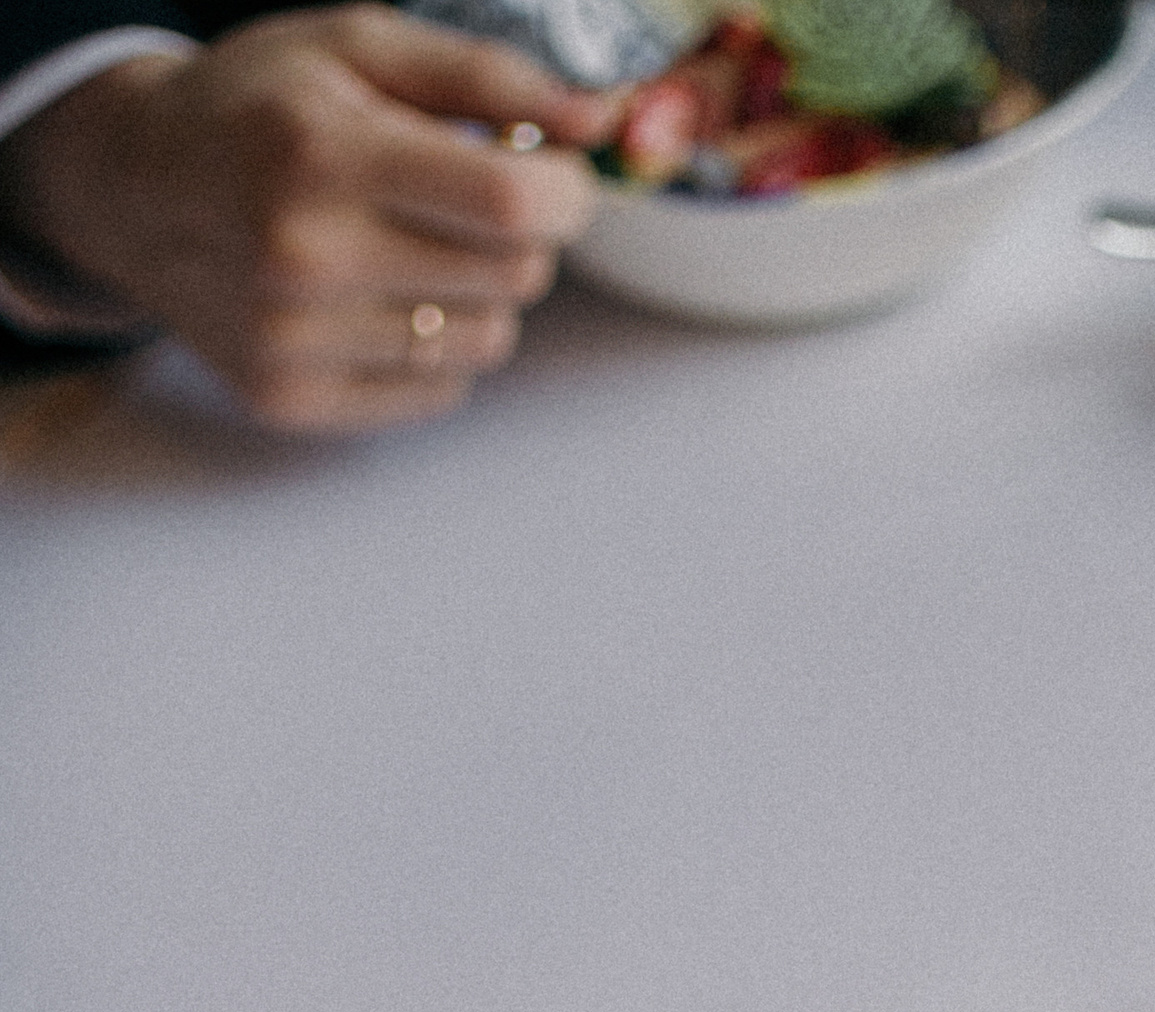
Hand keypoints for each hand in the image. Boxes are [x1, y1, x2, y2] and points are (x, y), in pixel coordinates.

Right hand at [0, 8, 615, 430]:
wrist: (132, 185)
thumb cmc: (258, 106)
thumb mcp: (357, 47)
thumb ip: (487, 77)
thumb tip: (598, 120)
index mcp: (325, 151)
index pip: (511, 204)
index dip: (565, 194)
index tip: (555, 180)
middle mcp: (306, 253)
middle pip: (514, 276)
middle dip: (515, 236)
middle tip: (460, 202)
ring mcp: (295, 338)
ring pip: (486, 340)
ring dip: (474, 294)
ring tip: (407, 247)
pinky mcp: (292, 398)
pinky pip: (438, 390)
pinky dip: (430, 347)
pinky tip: (374, 298)